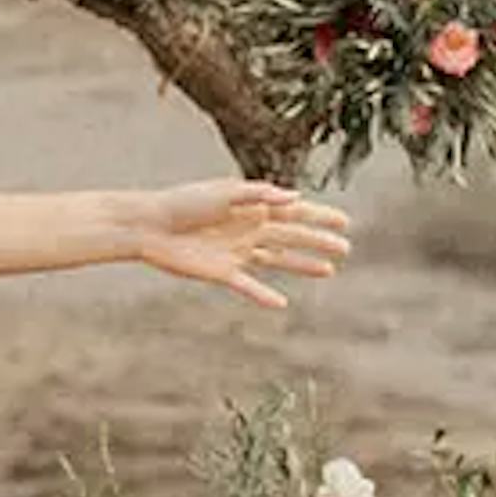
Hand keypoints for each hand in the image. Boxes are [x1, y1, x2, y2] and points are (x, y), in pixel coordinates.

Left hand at [134, 181, 350, 311]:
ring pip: (278, 260)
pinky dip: (264, 294)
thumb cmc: (183, 202)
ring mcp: (237, 252)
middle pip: (291, 237)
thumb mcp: (223, 193)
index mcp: (251, 207)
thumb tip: (294, 197)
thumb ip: (258, 195)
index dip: (319, 217)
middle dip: (318, 241)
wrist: (149, 225)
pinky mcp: (221, 272)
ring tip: (328, 270)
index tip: (344, 222)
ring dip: (302, 264)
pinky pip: (249, 286)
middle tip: (345, 248)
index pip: (293, 212)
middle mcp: (248, 229)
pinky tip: (282, 303)